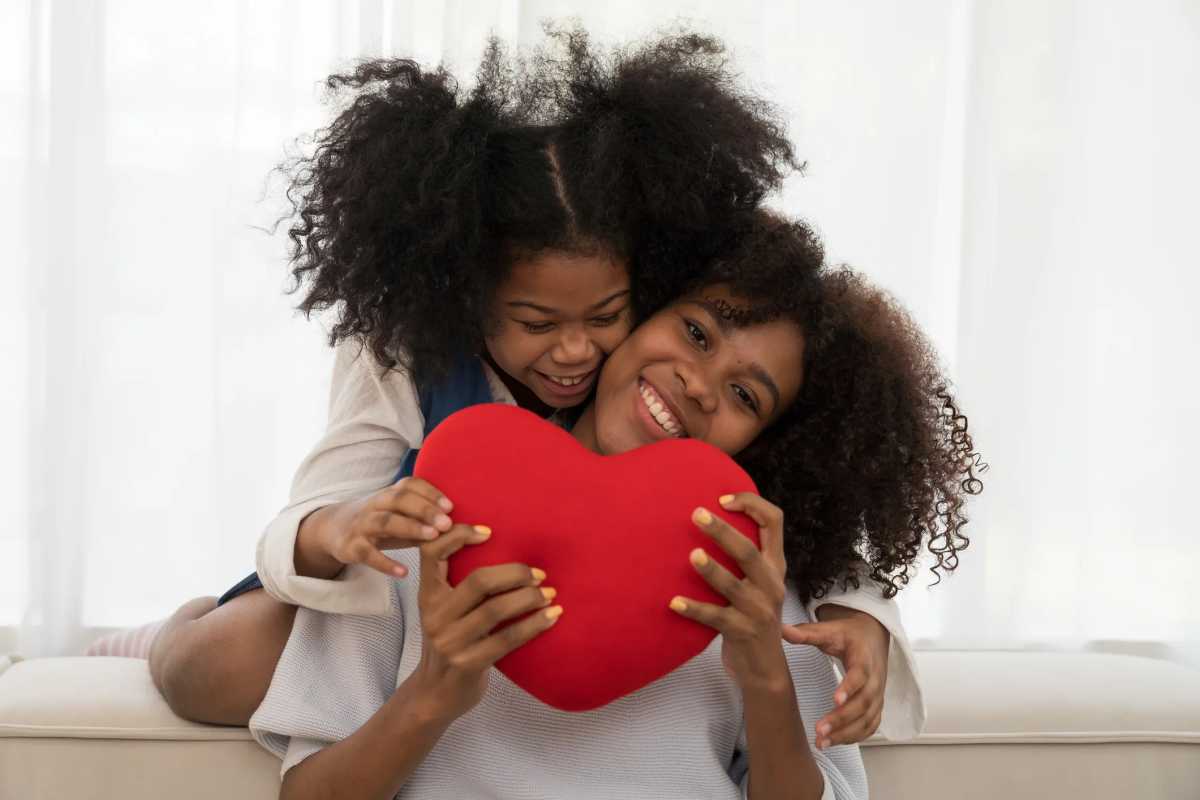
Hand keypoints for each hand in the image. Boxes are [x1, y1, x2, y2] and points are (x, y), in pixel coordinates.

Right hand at [318, 478, 457, 577]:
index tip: (452, 506)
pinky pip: (368, 554)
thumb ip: (431, 520)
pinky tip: (404, 572)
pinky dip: (385, 563)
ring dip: (410, 527)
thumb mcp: (404, 517)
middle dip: (425, 509)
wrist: (333, 529)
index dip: (430, 493)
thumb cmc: (383, 523)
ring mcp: (362, 524)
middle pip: (400, 500)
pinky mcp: (351, 547)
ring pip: (385, 521)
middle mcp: (377, 504)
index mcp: (392, 494)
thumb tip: (475, 530)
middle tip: (448, 523)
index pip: (411, 485)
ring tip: (432, 537)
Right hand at [410, 524, 561, 721]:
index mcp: (428, 596)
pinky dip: (534, 625)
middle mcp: (435, 617)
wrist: (435, 695)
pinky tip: (552, 616)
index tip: (489, 531)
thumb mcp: (445, 612)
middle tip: (539, 573)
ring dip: (530, 598)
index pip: (431, 553)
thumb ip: (460, 587)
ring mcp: (451, 642)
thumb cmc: (451, 644)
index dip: (458, 536)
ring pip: (497, 610)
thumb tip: (506, 552)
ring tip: (549, 593)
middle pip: (479, 582)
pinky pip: (508, 638)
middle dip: (516, 573)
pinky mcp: (468, 664)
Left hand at [668, 493, 789, 691]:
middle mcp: (771, 584)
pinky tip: (674, 602)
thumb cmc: (752, 617)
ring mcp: (758, 610)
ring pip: (733, 585)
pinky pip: (715, 618)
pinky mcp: (742, 632)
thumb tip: (706, 521)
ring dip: (711, 570)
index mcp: (774, 566)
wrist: (764, 668)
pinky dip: (693, 609)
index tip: (723, 498)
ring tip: (692, 555)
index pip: (774, 522)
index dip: (751, 504)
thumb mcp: (758, 584)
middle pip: (749, 551)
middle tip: (696, 513)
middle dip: (723, 531)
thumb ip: (744, 558)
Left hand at [782, 606, 888, 747]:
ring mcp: (877, 695)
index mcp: (863, 658)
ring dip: (846, 733)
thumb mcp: (828, 630)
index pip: (859, 674)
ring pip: (867, 719)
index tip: (834, 699)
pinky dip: (855, 736)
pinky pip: (869, 726)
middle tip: (819, 730)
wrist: (871, 638)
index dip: (849, 687)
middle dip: (842, 719)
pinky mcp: (875, 706)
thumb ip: (806, 633)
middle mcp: (874, 680)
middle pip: (863, 703)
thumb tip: (782, 630)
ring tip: (822, 742)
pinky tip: (835, 742)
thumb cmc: (847, 635)